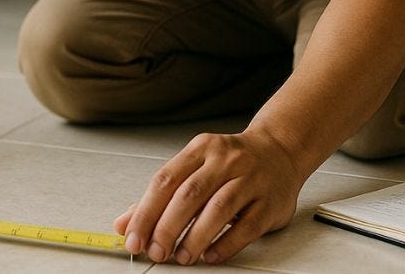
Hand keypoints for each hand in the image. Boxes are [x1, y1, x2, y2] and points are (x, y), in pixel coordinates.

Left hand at [113, 129, 305, 264]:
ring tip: (181, 256)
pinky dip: (225, 244)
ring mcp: (251, 179)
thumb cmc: (232, 163)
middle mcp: (226, 160)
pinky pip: (245, 227)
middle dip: (167, 227)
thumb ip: (160, 196)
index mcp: (202, 149)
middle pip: (189, 194)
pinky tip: (210, 254)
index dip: (145, 212)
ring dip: (194, 237)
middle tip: (156, 251)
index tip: (133, 237)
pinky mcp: (269, 202)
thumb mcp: (194, 168)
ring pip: (218, 209)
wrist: (281, 151)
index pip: (165, 180)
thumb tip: (124, 224)